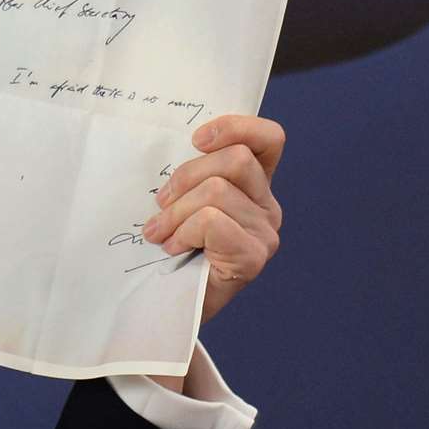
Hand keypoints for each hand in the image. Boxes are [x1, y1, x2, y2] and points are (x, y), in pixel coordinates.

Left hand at [144, 115, 283, 324]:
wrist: (171, 300)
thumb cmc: (174, 244)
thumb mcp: (181, 198)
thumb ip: (191, 173)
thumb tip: (168, 144)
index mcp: (253, 184)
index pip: (268, 139)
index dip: (235, 128)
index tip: (196, 140)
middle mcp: (267, 205)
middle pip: (235, 160)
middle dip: (186, 177)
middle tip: (161, 203)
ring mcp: (264, 232)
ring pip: (217, 192)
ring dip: (175, 212)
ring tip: (161, 233)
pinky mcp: (254, 256)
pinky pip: (212, 222)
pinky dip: (183, 232)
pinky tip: (174, 248)